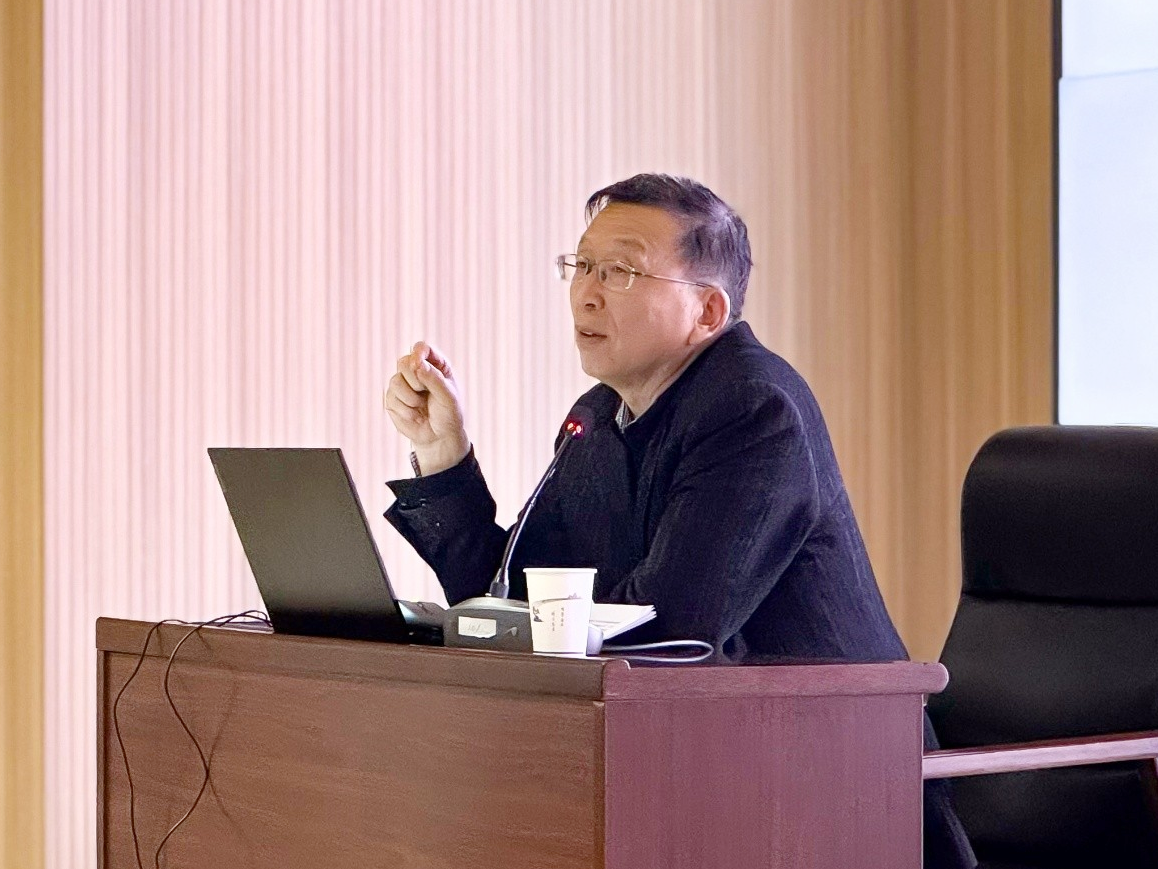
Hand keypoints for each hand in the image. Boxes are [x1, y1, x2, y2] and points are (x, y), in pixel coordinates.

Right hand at [385, 342, 470, 475]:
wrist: (439, 438)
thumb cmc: (448, 415)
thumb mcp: (448, 396)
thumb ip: (434, 379)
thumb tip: (417, 364)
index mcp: (435, 366)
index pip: (422, 349)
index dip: (418, 353)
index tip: (418, 364)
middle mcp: (417, 372)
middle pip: (404, 362)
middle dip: (414, 379)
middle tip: (425, 392)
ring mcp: (403, 385)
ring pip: (395, 380)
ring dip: (410, 398)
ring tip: (421, 407)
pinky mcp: (393, 399)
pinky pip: (391, 397)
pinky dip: (405, 410)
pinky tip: (415, 416)